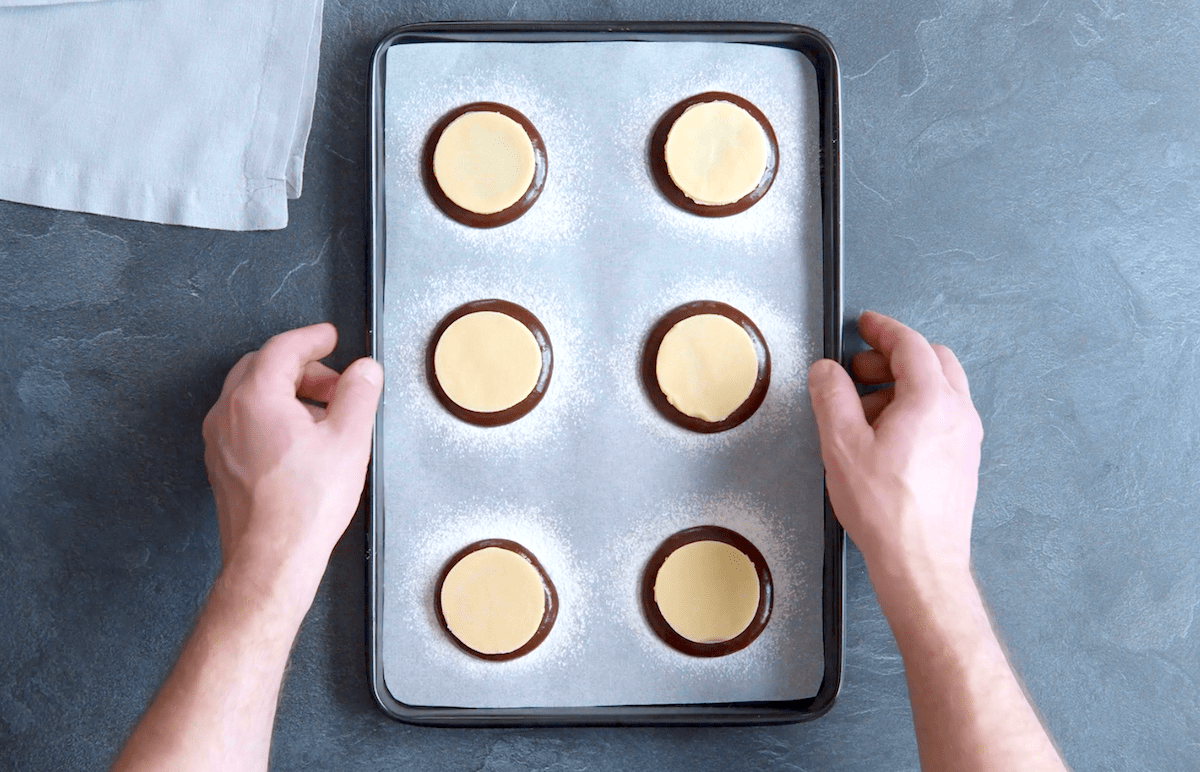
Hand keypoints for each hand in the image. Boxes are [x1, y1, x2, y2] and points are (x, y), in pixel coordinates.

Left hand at [202, 323, 382, 594]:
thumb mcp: (350, 439)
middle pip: (261, 368)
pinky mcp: (221, 464)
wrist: (271, 557)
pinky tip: (301, 441)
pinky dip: (272, 416)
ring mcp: (218, 440)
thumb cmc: (305, 504)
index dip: (311, 338)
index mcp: (256, 398)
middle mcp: (228, 413)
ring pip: (250, 396)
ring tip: (324, 414)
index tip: (330, 337)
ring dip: (287, 392)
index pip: (282, 349)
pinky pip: (244, 422)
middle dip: (300, 367)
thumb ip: (359, 394)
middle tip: (335, 381)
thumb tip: (364, 370)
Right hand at [807, 311, 983, 594]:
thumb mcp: (841, 444)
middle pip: (933, 361)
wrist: (921, 561)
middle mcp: (958, 413)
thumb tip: (827, 371)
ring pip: (941, 389)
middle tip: (859, 369)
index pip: (911, 345)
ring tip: (865, 409)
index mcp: (931, 400)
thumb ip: (832, 396)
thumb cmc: (886, 509)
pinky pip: (943, 416)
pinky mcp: (963, 461)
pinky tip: (885, 436)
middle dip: (894, 357)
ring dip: (904, 384)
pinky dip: (916, 408)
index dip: (883, 330)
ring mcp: (966, 438)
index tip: (864, 325)